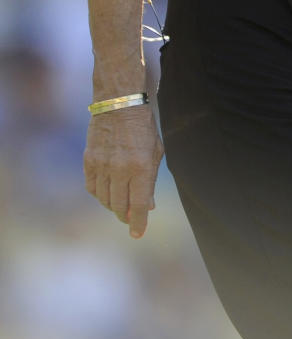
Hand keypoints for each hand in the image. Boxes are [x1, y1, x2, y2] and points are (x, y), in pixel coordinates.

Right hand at [83, 107, 163, 237]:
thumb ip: (151, 180)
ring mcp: (103, 166)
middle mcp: (121, 170)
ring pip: (104, 199)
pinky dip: (100, 194)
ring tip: (120, 204)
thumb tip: (149, 206)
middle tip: (130, 219)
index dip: (139, 223)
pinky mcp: (89, 161)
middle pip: (120, 206)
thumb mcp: (156, 152)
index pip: (140, 205)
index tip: (138, 234)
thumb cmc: (143, 127)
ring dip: (113, 206)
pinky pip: (92, 187)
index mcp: (141, 167)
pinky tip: (107, 192)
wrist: (120, 104)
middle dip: (126, 216)